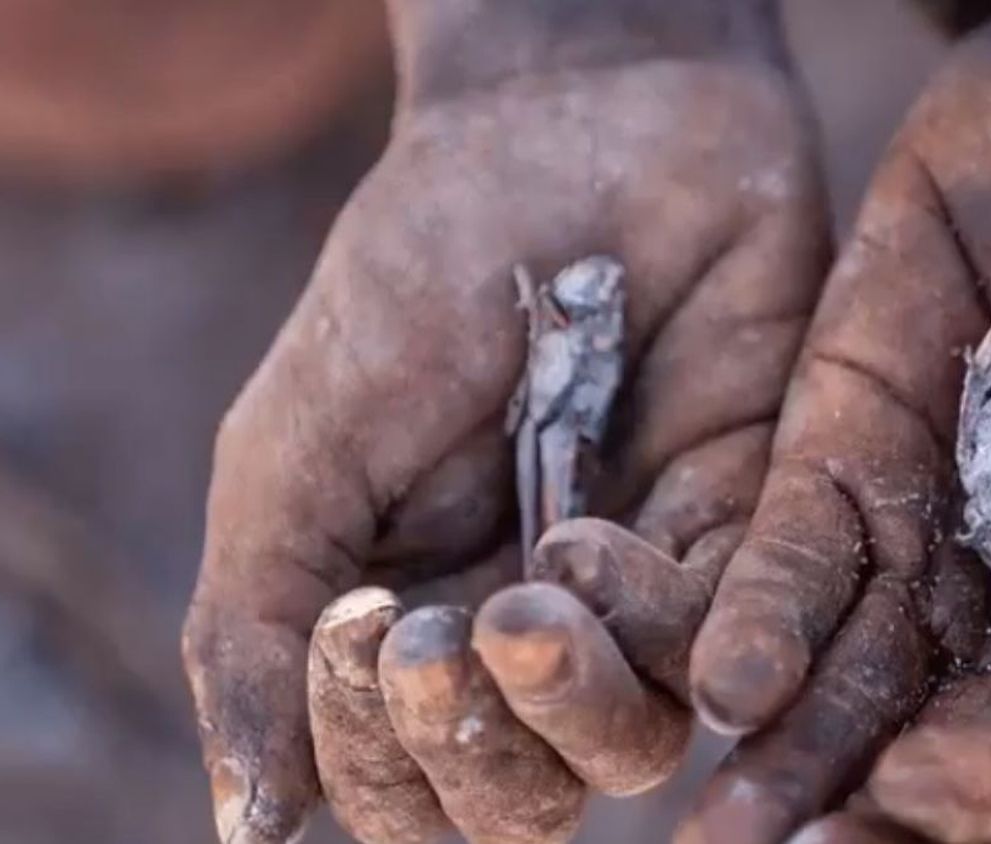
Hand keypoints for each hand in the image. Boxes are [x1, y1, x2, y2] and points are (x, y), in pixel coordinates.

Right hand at [179, 1, 830, 840]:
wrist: (566, 129)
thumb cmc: (413, 275)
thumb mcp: (295, 447)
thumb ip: (255, 631)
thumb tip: (248, 827)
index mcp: (408, 622)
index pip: (397, 785)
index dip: (373, 756)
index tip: (353, 628)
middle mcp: (526, 634)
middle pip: (519, 801)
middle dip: (470, 755)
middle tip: (436, 643)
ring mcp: (637, 593)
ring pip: (628, 752)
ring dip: (570, 709)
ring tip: (530, 604)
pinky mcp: (742, 533)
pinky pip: (724, 648)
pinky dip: (659, 628)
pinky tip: (594, 543)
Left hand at [682, 1, 990, 841]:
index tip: (929, 794)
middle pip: (933, 730)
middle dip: (860, 801)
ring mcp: (920, 530)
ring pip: (844, 670)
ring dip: (782, 752)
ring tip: (716, 829)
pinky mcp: (835, 456)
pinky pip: (791, 554)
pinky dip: (756, 616)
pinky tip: (722, 680)